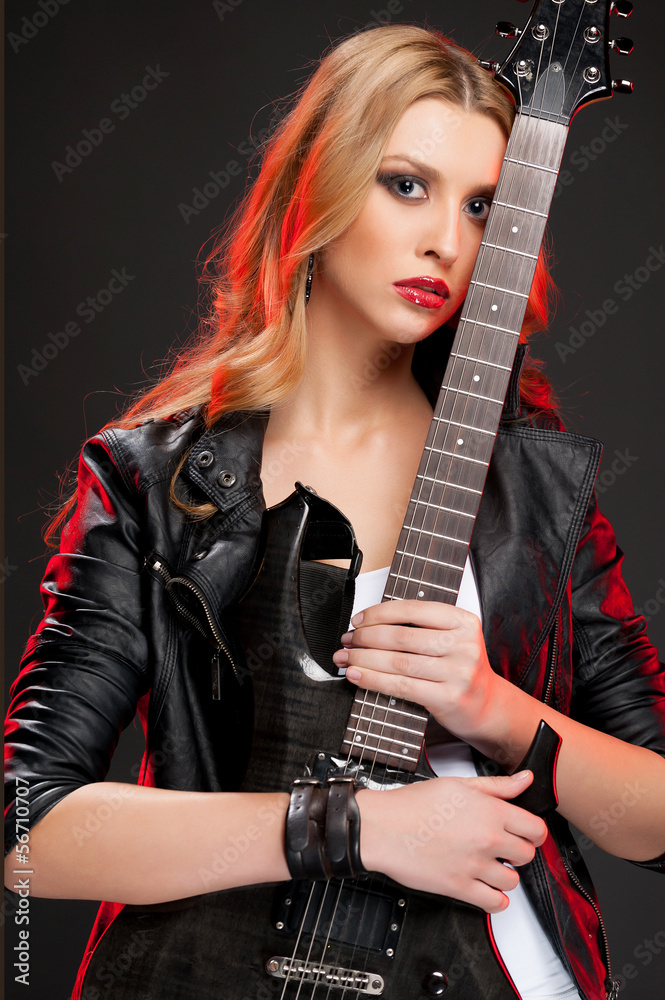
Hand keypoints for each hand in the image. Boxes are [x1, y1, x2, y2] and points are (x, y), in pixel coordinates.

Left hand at [333, 599, 499, 741]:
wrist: (488, 707)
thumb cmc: (461, 669)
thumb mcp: (452, 638)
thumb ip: (422, 627)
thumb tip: (370, 623)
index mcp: (463, 621)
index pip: (413, 609)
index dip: (379, 613)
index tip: (359, 620)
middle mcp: (463, 644)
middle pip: (402, 636)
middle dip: (366, 637)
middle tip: (348, 640)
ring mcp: (457, 672)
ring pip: (398, 661)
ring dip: (364, 659)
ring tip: (346, 658)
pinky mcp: (448, 697)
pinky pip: (401, 686)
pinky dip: (373, 680)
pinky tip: (357, 676)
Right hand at [357, 770, 547, 911]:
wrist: (383, 827)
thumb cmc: (414, 805)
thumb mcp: (458, 784)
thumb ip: (497, 786)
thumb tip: (525, 779)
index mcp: (490, 812)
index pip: (536, 829)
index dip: (533, 831)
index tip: (525, 833)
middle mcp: (488, 839)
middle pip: (527, 855)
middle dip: (518, 851)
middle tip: (503, 847)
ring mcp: (475, 865)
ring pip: (513, 881)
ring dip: (505, 875)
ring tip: (490, 866)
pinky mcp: (460, 887)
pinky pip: (495, 904)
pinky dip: (495, 900)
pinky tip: (486, 888)